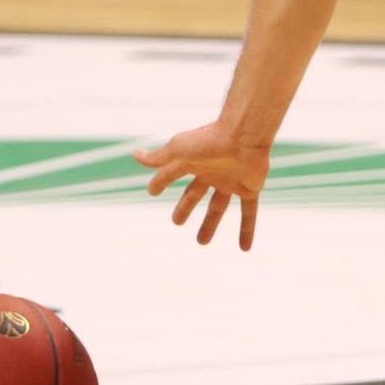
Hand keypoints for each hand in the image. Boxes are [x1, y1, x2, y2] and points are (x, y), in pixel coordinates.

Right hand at [132, 122, 270, 249]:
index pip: (172, 173)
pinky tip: (244, 248)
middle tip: (176, 222)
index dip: (161, 182)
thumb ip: (158, 158)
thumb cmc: (209, 140)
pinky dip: (247, 230)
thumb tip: (135, 155)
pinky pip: (249, 212)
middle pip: (195, 194)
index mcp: (194, 161)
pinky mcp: (249, 188)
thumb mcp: (179, 150)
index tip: (152, 192)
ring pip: (218, 207)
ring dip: (211, 224)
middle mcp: (212, 171)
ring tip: (201, 242)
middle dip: (185, 207)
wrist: (243, 136)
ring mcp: (231, 181)